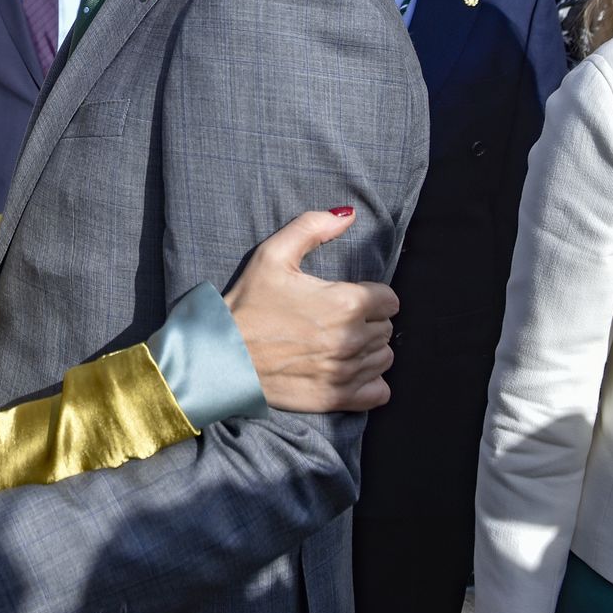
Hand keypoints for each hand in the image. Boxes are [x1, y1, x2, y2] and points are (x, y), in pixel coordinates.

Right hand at [225, 208, 397, 412]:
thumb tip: (348, 215)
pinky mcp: (337, 398)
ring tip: (338, 345)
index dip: (369, 296)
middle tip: (335, 321)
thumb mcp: (272, 254)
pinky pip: (379, 392)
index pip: (389, 300)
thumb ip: (311, 227)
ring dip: (368, 351)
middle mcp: (352, 338)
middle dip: (367, 323)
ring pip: (384, 359)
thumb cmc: (248, 304)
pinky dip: (370, 383)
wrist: (222, 356)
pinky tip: (346, 371)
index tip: (346, 298)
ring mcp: (346, 371)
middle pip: (386, 329)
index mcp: (346, 302)